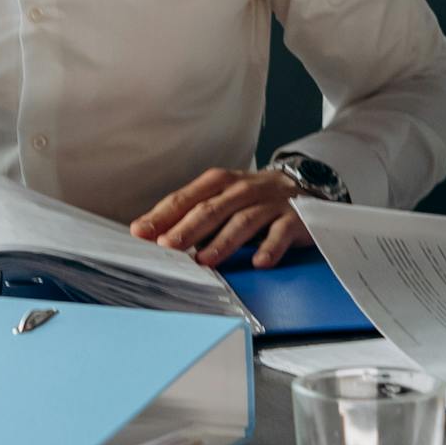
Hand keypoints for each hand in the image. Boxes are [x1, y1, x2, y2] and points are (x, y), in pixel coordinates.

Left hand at [131, 168, 313, 267]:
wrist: (304, 185)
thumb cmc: (252, 198)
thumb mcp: (221, 199)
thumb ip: (190, 214)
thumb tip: (150, 233)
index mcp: (220, 182)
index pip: (187, 198)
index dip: (163, 215)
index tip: (141, 232)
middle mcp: (243, 189)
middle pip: (212, 208)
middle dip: (188, 228)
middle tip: (168, 246)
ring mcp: (269, 203)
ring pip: (244, 221)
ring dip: (223, 241)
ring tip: (205, 260)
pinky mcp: (294, 218)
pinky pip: (281, 233)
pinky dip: (270, 248)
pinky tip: (259, 262)